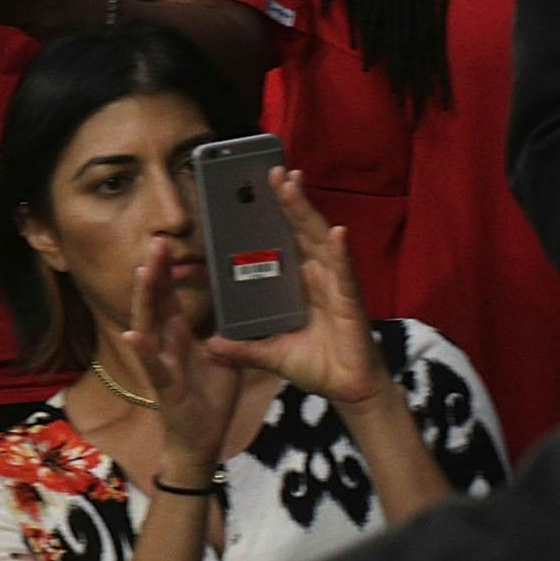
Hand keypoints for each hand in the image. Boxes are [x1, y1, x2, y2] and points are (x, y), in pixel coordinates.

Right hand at [128, 240, 238, 470]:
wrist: (201, 440)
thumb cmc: (209, 396)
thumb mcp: (223, 354)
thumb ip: (227, 328)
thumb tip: (247, 299)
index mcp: (177, 335)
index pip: (169, 296)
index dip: (167, 270)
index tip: (168, 242)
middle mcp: (163, 344)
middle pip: (155, 302)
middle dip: (155, 272)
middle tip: (157, 241)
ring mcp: (160, 364)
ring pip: (148, 326)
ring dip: (144, 299)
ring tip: (144, 271)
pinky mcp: (164, 387)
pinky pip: (153, 367)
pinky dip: (142, 350)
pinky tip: (134, 334)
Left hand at [205, 169, 390, 411]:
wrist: (348, 391)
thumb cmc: (316, 365)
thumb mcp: (270, 354)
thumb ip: (243, 348)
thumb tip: (210, 345)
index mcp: (296, 282)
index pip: (278, 243)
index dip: (266, 219)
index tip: (247, 195)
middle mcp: (315, 275)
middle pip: (298, 230)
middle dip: (286, 200)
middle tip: (271, 169)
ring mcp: (333, 283)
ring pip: (317, 239)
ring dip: (305, 211)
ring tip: (292, 182)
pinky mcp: (349, 299)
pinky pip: (343, 270)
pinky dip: (339, 250)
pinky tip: (336, 232)